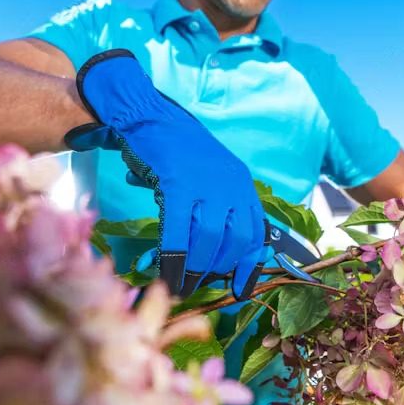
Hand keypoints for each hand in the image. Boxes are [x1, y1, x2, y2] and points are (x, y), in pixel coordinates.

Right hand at [65, 49, 268, 298]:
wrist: (147, 116)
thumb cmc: (175, 151)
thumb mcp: (210, 177)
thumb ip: (217, 208)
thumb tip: (211, 254)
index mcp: (242, 184)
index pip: (256, 232)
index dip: (249, 264)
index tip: (239, 288)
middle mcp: (232, 184)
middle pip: (233, 240)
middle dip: (216, 269)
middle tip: (197, 284)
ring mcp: (207, 183)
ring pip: (208, 239)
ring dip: (195, 268)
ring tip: (181, 283)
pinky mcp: (179, 184)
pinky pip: (177, 232)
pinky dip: (173, 257)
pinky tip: (166, 273)